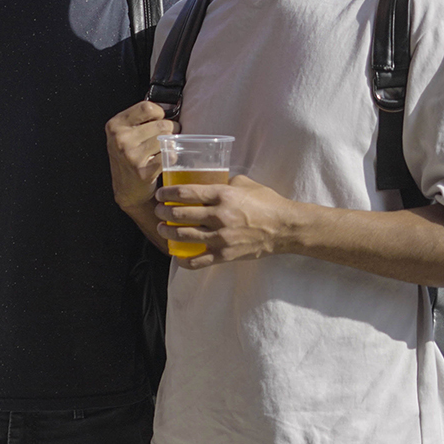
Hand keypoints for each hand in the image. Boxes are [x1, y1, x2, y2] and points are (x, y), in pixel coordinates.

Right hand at [105, 100, 173, 212]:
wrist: (127, 190)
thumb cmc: (130, 158)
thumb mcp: (125, 134)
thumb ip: (141, 119)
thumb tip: (170, 106)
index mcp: (115, 125)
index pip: (147, 107)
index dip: (159, 114)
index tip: (157, 121)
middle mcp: (120, 139)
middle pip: (163, 123)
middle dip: (170, 130)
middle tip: (166, 138)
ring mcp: (130, 155)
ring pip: (167, 139)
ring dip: (171, 144)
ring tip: (163, 150)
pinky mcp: (142, 170)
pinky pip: (169, 155)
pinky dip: (171, 158)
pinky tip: (163, 161)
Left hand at [156, 174, 303, 267]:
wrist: (285, 228)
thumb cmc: (267, 203)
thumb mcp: (245, 184)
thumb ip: (224, 182)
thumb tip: (208, 182)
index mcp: (223, 195)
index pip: (186, 193)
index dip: (167, 193)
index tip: (160, 194)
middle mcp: (219, 216)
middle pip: (180, 214)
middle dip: (163, 212)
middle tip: (158, 211)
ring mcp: (221, 237)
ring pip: (184, 236)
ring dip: (168, 232)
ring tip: (162, 228)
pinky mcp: (225, 254)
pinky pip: (198, 261)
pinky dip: (184, 260)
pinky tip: (177, 256)